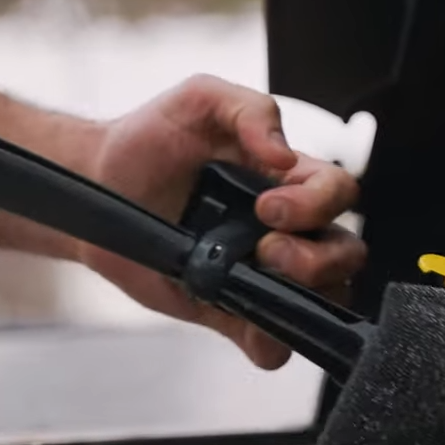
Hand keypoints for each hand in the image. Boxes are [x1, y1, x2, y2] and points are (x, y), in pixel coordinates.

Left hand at [83, 74, 365, 368]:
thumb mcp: (199, 100)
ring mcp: (263, 274)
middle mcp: (287, 229)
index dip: (317, 204)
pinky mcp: (233, 311)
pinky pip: (275, 344)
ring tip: (257, 281)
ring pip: (326, 301)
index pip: (339, 194)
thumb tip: (284, 154)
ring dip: (308, 299)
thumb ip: (248, 110)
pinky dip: (272, 343)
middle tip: (266, 250)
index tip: (267, 206)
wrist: (98, 185)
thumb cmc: (151, 139)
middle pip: (345, 253)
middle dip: (319, 259)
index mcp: (289, 179)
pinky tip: (250, 324)